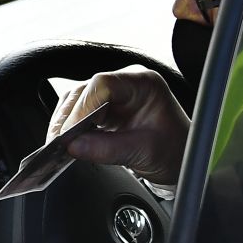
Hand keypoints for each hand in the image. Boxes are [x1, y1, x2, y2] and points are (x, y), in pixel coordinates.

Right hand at [47, 65, 189, 184]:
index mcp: (143, 84)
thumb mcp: (143, 152)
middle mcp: (126, 83)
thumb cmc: (175, 150)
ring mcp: (114, 94)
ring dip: (66, 122)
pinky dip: (71, 127)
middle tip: (59, 141)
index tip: (71, 131)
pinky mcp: (105, 108)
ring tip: (59, 144)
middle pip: (85, 90)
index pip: (103, 84)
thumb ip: (107, 149)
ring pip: (78, 99)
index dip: (83, 106)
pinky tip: (67, 141)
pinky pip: (80, 111)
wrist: (183, 159)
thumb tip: (73, 147)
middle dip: (70, 117)